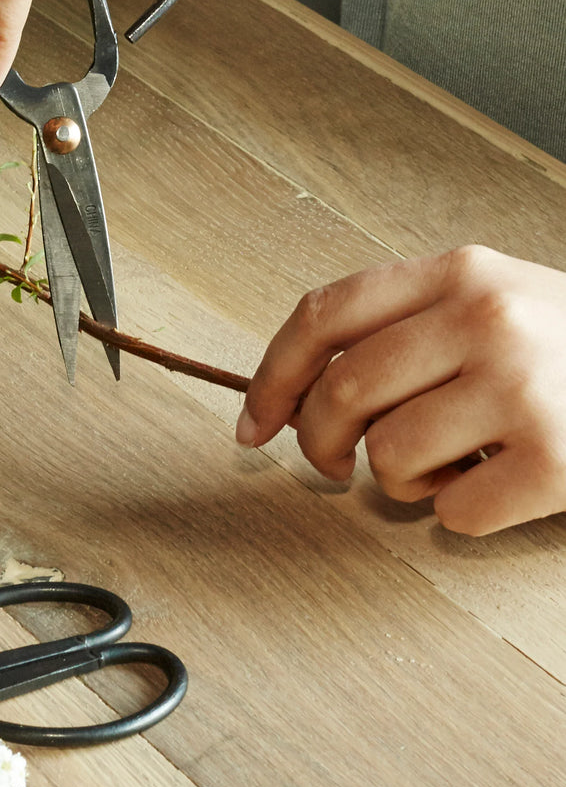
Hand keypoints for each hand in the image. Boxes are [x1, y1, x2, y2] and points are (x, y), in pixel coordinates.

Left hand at [237, 246, 565, 534]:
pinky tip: (496, 488)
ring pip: (389, 457)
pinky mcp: (560, 458)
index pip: (322, 315)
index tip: (251, 423)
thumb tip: (294, 395)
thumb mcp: (490, 302)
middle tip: (328, 464)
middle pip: (342, 389)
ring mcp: (526, 385)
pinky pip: (455, 513)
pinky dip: (458, 515)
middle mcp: (487, 317)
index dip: (271, 375)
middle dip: (316, 441)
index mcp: (457, 272)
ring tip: (445, 467)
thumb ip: (402, 327)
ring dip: (397, 481)